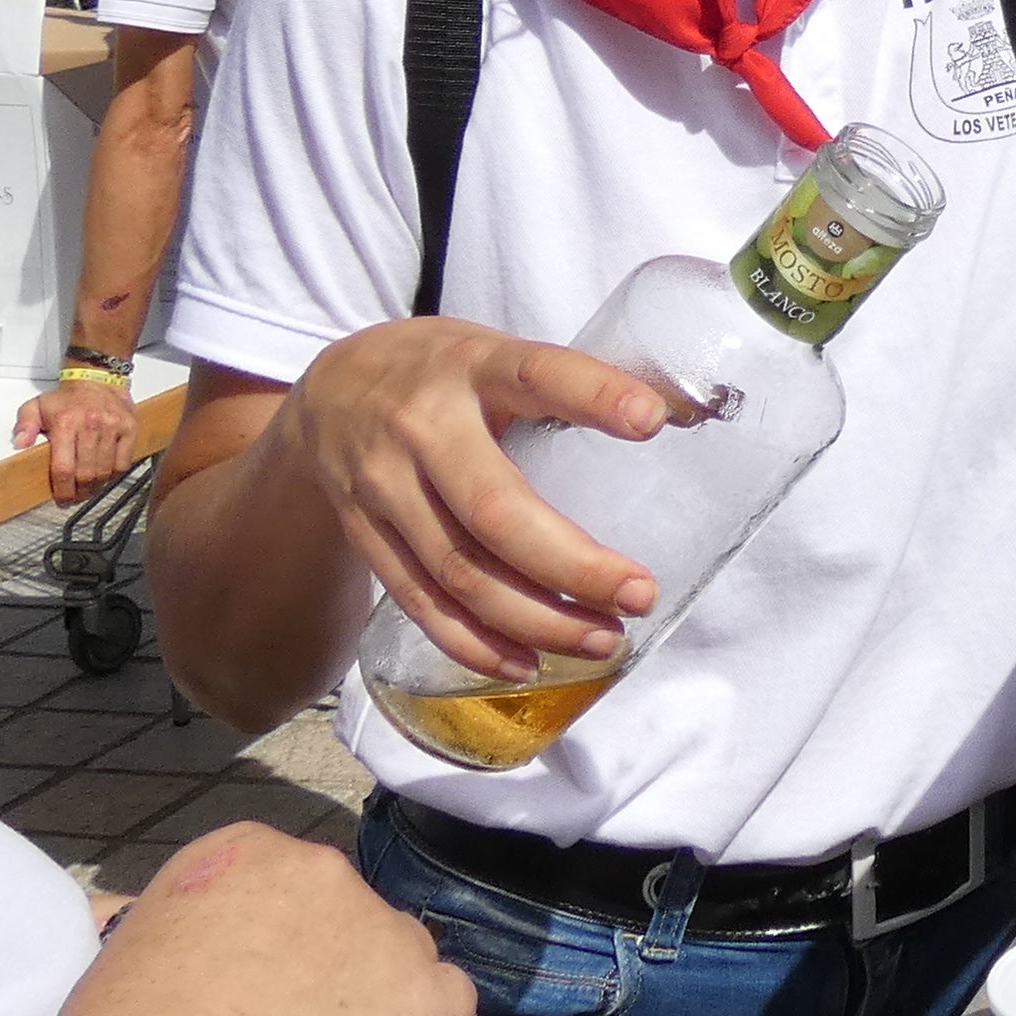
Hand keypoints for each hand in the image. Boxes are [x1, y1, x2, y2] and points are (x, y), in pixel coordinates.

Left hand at [17, 376, 140, 503]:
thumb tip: (20, 444)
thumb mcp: (36, 406)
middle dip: (80, 492)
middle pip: (86, 474)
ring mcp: (112, 427)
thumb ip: (24, 425)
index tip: (62, 498)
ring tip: (89, 488)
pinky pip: (123, 463)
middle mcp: (90, 425)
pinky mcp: (129, 428)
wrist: (97, 379)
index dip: (63, 490)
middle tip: (75, 496)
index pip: (64, 468)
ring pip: (105, 471)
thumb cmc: (66, 399)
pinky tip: (105, 475)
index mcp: (65, 423)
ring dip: (96, 486)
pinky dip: (114, 475)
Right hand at [47, 819, 480, 1015]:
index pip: (293, 907)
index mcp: (242, 852)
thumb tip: (120, 921)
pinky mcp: (422, 994)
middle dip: (334, 1013)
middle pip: (351, 941)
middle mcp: (319, 870)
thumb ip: (165, 936)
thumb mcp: (125, 958)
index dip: (286, 974)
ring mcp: (379, 928)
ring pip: (405, 986)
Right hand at [268, 317, 687, 680]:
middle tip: (639, 595)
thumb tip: (690, 411)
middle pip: (495, 511)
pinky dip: (473, 643)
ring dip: (536, 619)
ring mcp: (383, 486)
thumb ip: (569, 383)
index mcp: (470, 365)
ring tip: (603, 640)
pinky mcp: (364, 535)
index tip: (652, 421)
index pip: (536, 374)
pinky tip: (527, 664)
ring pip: (459, 571)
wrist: (326, 391)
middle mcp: (421, 425)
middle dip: (573, 567)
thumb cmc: (440, 373)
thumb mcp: (494, 351)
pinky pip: (419, 601)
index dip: (593, 394)